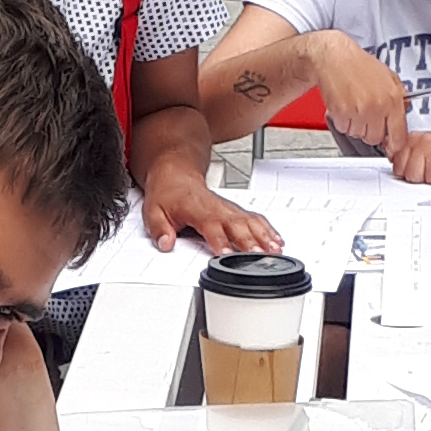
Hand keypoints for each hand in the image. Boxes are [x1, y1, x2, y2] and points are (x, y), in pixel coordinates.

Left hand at [137, 163, 281, 257]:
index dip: (219, 240)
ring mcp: (229, 208)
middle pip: (236, 225)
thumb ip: (159, 229)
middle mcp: (217, 207)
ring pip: (250, 221)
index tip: (226, 253)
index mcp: (196, 208)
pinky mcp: (236, 210)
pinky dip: (268, 230)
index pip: (210, 225)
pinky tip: (277, 242)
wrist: (176, 174)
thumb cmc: (167, 194)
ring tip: (276, 252)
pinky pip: (255, 219)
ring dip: (264, 236)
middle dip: (250, 241)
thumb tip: (165, 243)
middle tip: (260, 256)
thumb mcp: (153, 211)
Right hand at [307, 34, 410, 151]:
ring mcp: (359, 111)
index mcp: (393, 99)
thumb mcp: (388, 76)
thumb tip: (404, 112)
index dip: (394, 144)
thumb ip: (399, 96)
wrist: (334, 57)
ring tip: (354, 106)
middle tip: (366, 117)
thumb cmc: (358, 65)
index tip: (391, 147)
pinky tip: (344, 105)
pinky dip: (342, 121)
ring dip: (355, 126)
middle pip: (375, 138)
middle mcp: (378, 106)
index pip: (399, 134)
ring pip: (358, 135)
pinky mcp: (342, 113)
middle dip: (370, 131)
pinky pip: (344, 129)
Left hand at [393, 128, 430, 186]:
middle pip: (407, 173)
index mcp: (415, 139)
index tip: (420, 170)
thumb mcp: (427, 155)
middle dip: (420, 178)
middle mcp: (424, 141)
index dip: (407, 172)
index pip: (396, 163)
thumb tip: (394, 165)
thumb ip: (408, 159)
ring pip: (423, 177)